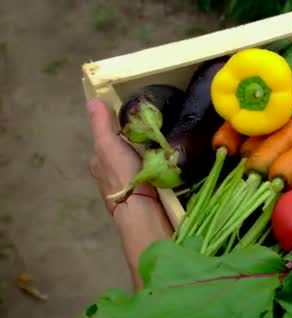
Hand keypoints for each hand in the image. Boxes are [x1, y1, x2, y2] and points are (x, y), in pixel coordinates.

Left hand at [87, 97, 155, 211]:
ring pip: (134, 166)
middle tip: (153, 134)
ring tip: (163, 148)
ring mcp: (126, 187)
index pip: (105, 142)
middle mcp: (109, 176)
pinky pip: (147, 177)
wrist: (141, 209)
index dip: (116, 131)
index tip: (134, 122)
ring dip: (146, 158)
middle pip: (121, 154)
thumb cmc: (122, 175)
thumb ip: (102, 124)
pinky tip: (164, 166)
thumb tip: (93, 99)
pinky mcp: (142, 196)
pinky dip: (154, 170)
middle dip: (133, 146)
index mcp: (99, 163)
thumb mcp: (109, 144)